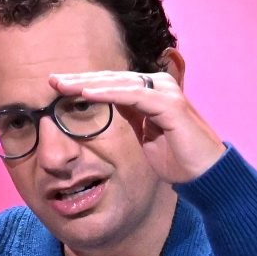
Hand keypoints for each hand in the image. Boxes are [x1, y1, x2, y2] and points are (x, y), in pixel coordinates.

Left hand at [48, 69, 225, 183]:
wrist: (206, 176)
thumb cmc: (179, 160)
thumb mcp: (146, 138)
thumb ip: (130, 120)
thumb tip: (105, 111)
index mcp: (151, 92)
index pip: (111, 83)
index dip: (83, 84)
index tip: (56, 87)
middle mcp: (159, 86)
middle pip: (111, 79)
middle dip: (79, 79)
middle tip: (51, 80)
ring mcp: (165, 93)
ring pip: (118, 83)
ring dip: (87, 84)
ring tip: (61, 86)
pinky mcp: (170, 105)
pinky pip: (133, 96)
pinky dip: (108, 94)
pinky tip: (86, 95)